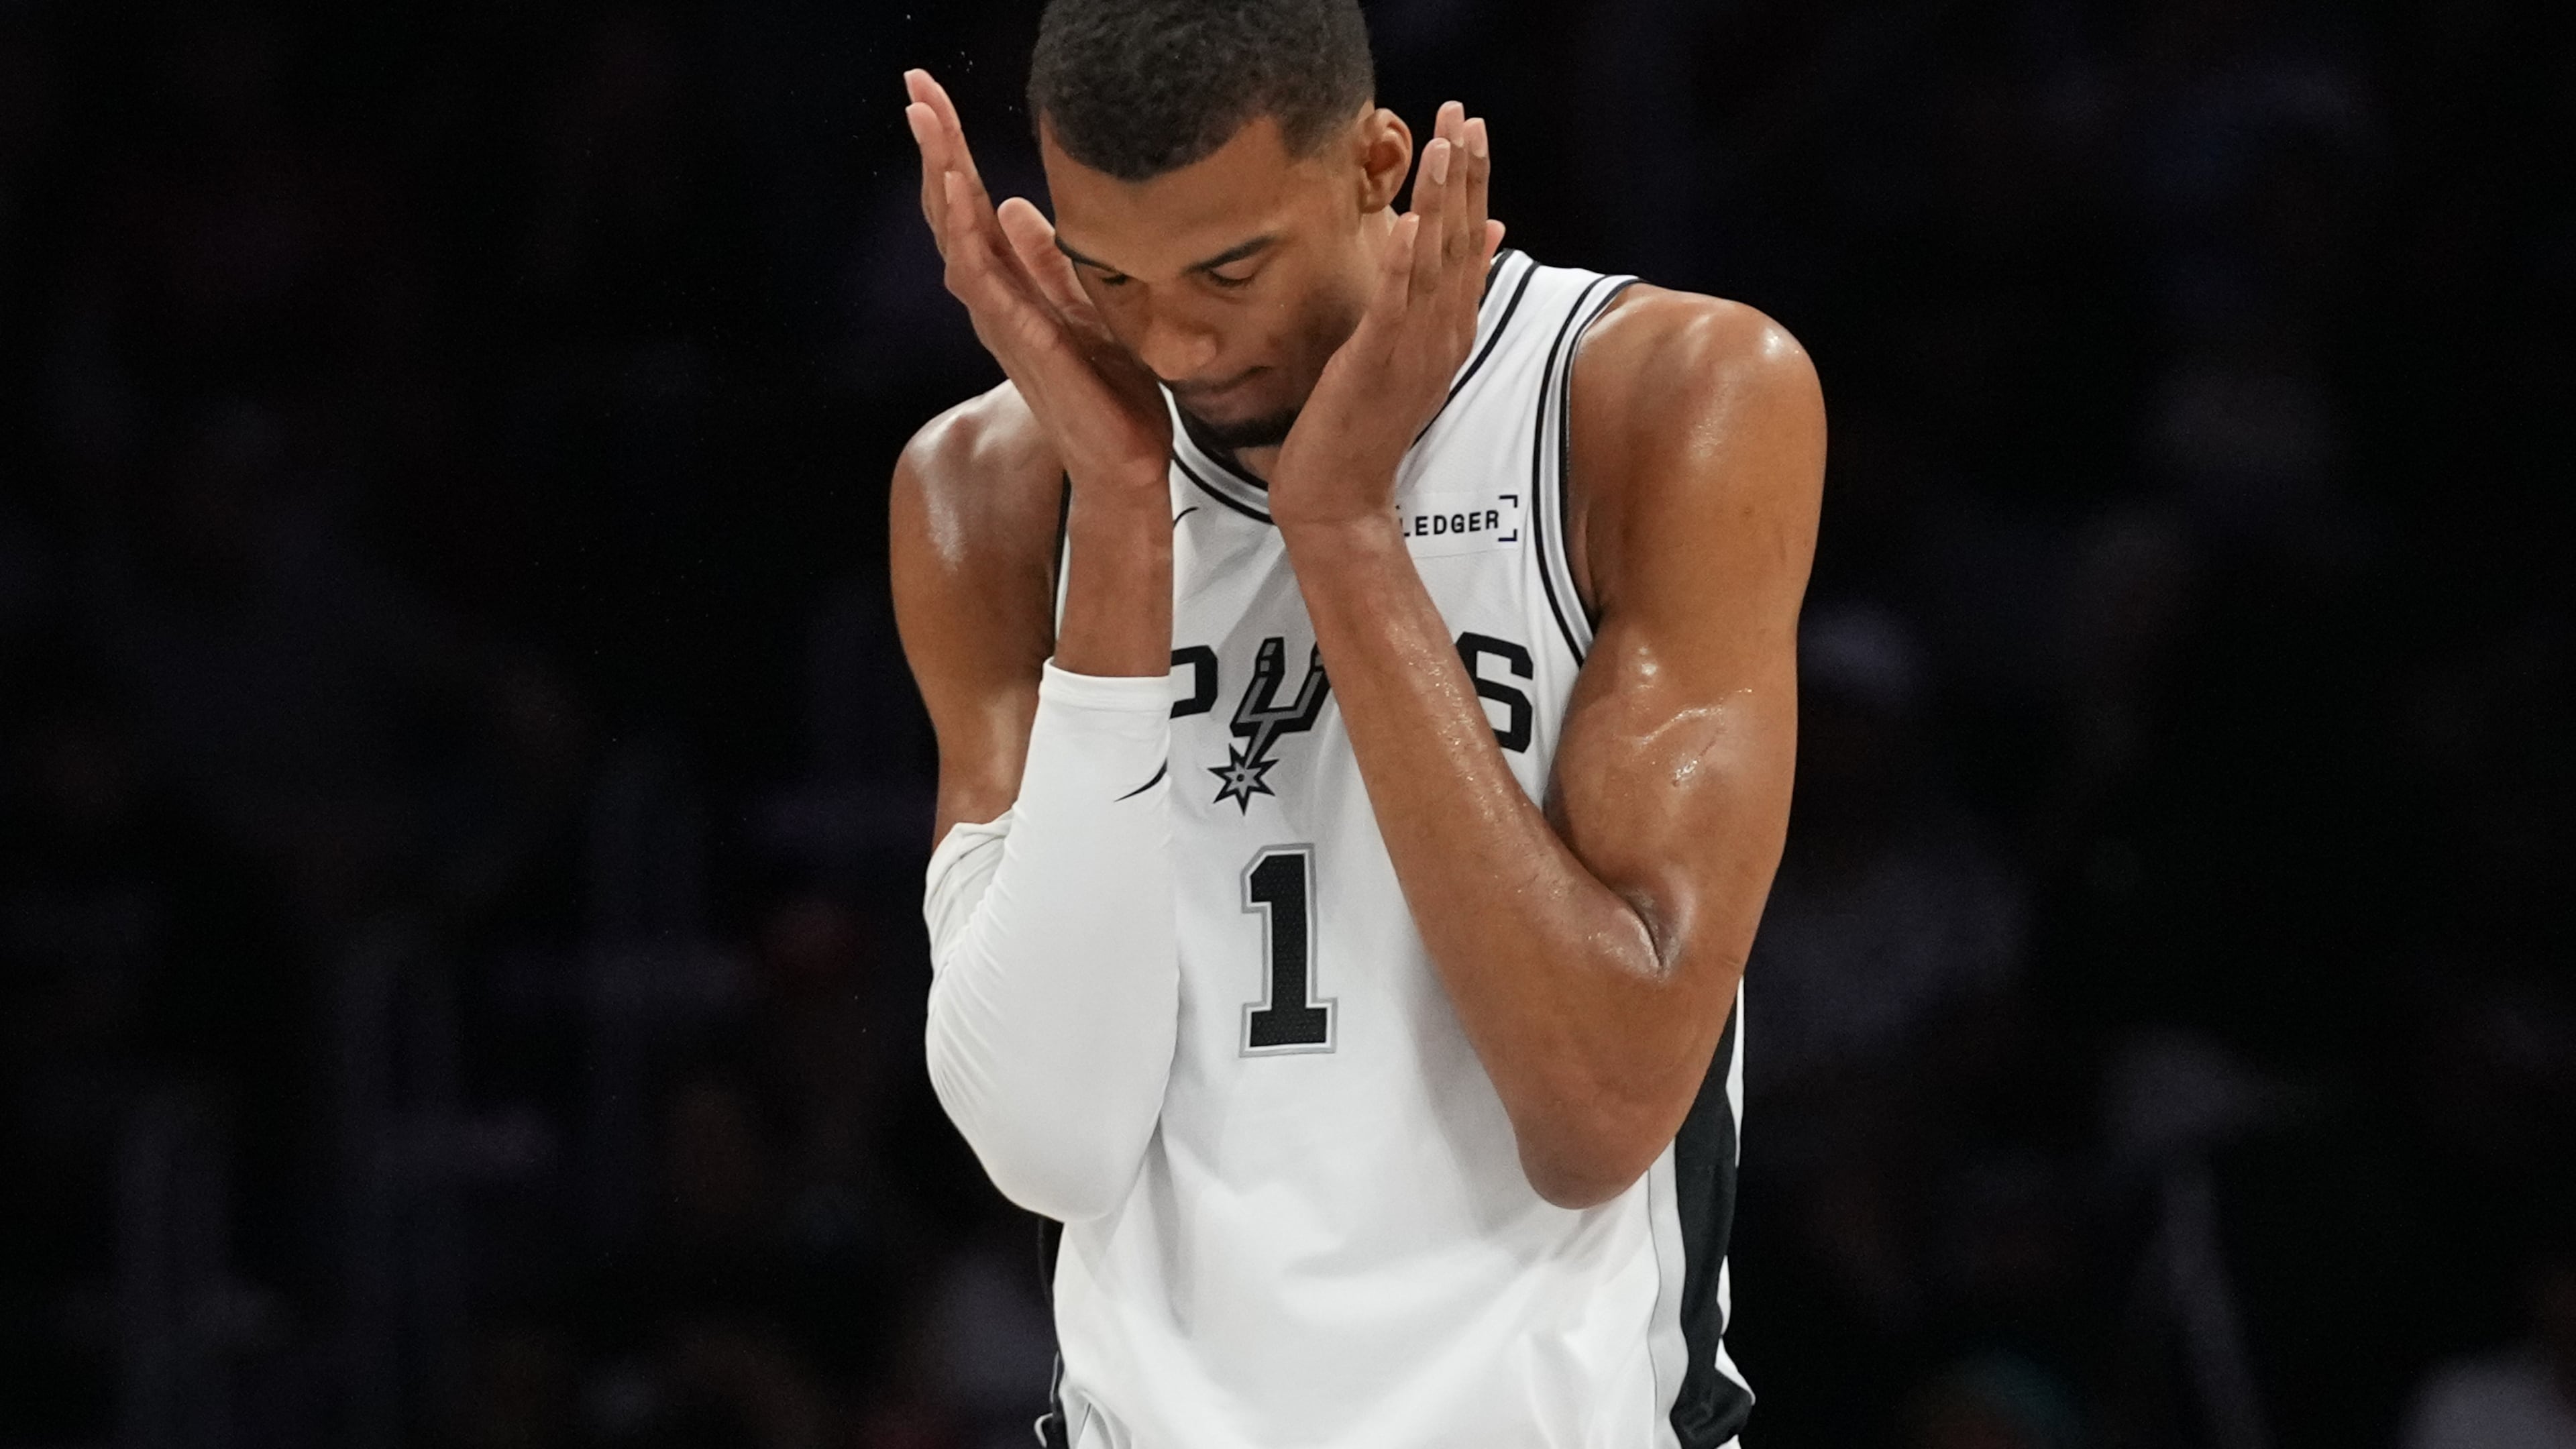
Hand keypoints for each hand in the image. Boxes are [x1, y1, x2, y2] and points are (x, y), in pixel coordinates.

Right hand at [904, 70, 1170, 497]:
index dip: (949, 152)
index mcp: (1011, 291)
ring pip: (962, 246)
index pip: (970, 210)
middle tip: (916, 89)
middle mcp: (998, 306)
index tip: (929, 95)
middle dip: (937, 151)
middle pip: (954, 217)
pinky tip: (968, 204)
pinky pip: (995, 292)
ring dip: (946, 187)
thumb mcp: (1085, 308)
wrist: (1126, 466)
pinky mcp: (1034, 352)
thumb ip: (1049, 264)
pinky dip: (976, 246)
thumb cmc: (1108, 396)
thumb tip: (1017, 208)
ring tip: (932, 130)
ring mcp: (1009, 329)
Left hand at [1271, 102, 1503, 531]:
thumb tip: (1480, 239)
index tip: (1472, 128)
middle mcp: (1442, 337)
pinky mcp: (1376, 367)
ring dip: (1441, 202)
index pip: (1470, 243)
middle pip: (1462, 242)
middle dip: (1465, 174)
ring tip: (1445, 144)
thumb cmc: (1364, 424)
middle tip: (1465, 113)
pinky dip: (1403, 265)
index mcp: (1450, 331)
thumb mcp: (1408, 353)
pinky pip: (1394, 308)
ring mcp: (1413, 352)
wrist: (1340, 496)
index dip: (1473, 183)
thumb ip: (1439, 298)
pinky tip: (1408, 224)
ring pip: (1435, 264)